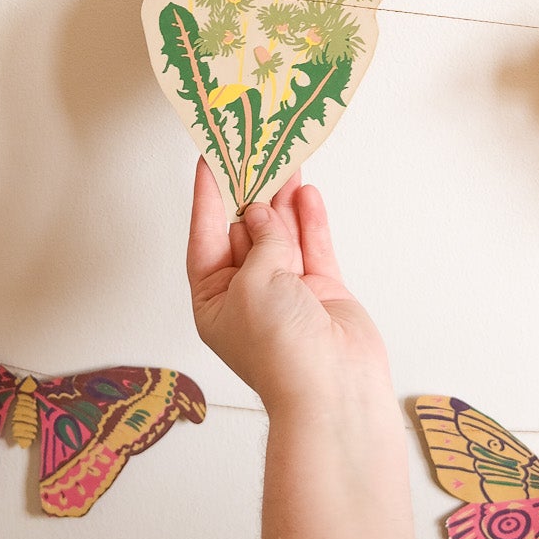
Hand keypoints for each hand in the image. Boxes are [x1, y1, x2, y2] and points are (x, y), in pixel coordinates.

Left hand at [186, 159, 391, 418]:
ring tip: (285, 158)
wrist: (332, 389)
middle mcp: (247, 295)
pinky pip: (312, 247)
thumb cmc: (279, 349)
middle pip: (245, 232)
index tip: (210, 160)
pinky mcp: (321, 291)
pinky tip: (306, 193)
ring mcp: (287, 292)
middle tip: (254, 150)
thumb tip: (263, 212)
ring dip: (282, 200)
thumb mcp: (254, 283)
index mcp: (213, 301)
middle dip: (250, 191)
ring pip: (282, 235)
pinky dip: (309, 221)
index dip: (208, 197)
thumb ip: (262, 241)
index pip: (206, 237)